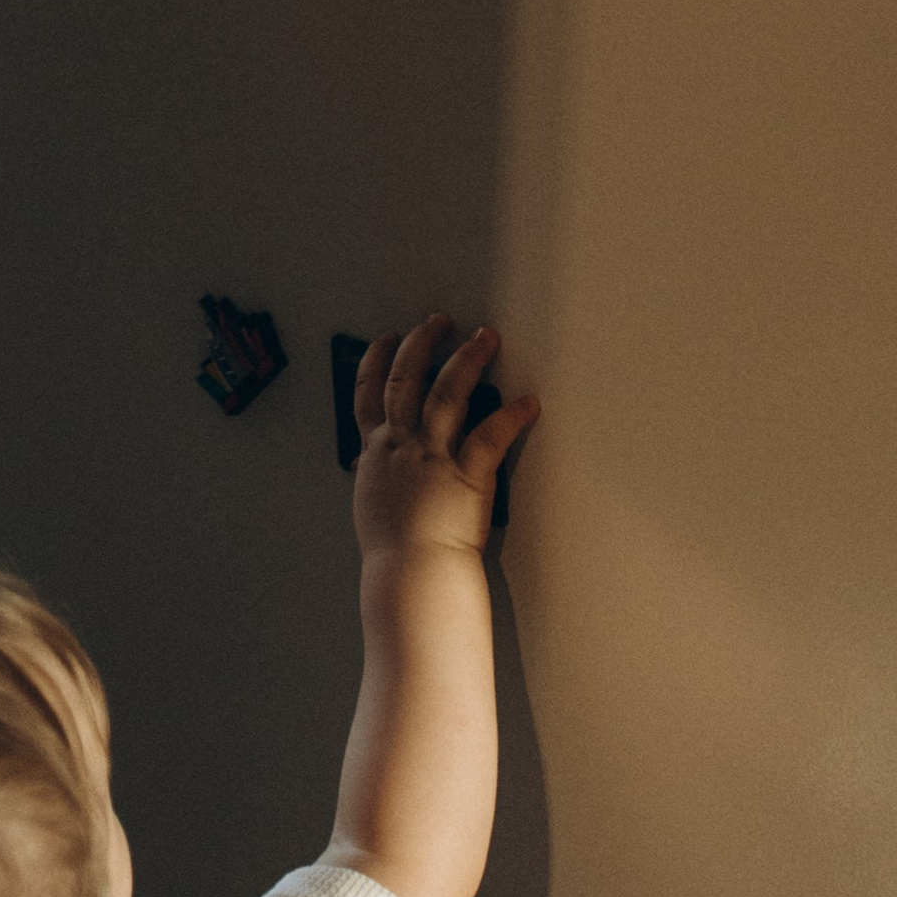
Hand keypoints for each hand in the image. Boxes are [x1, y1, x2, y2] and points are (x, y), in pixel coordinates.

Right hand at [352, 317, 538, 561]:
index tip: (388, 338)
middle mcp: (401, 445)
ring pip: (446, 393)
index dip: (377, 359)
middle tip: (437, 320)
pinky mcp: (467, 475)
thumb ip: (378, 479)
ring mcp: (433, 456)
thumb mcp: (372, 505)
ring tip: (483, 338)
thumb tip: (374, 470)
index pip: (369, 393)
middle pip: (406, 379)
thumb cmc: (394, 553)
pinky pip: (492, 436)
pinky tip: (527, 401)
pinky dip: (512, 415)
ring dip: (466, 360)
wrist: (411, 575)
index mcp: (376, 453)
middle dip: (422, 343)